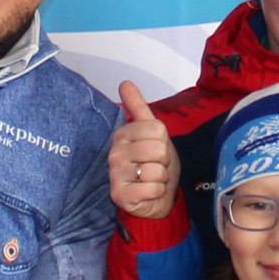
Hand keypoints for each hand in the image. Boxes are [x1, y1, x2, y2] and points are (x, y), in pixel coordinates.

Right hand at [109, 81, 177, 221]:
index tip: (154, 149)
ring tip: (150, 179)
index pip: (158, 129)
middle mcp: (115, 153)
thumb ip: (138, 108)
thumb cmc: (153, 164)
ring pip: (156, 170)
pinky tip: (147, 192)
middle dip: (163, 160)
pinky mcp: (120, 195)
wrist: (154, 197)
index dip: (163, 141)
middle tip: (154, 165)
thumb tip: (125, 82)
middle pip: (158, 148)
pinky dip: (156, 192)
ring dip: (160, 178)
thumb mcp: (152, 133)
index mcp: (122, 134)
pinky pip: (152, 188)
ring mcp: (115, 174)